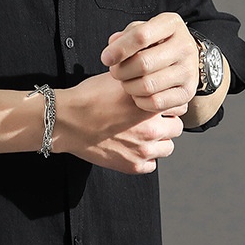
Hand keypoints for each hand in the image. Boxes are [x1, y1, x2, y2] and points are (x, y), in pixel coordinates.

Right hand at [52, 71, 185, 174]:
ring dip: (158, 141)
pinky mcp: (132, 165)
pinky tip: (132, 148)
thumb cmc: (87, 97)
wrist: (66, 120)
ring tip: (141, 135)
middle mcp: (151, 127)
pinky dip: (145, 158)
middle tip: (150, 120)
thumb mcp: (117, 79)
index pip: (179, 106)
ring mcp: (143, 149)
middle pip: (176, 128)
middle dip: (166, 123)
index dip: (168, 104)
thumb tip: (151, 78)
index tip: (158, 104)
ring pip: (167, 147)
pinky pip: (152, 165)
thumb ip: (140, 81)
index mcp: (150, 104)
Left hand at [99, 12, 197, 114]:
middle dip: (121, 71)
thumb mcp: (141, 30)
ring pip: (147, 86)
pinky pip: (156, 103)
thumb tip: (113, 46)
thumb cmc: (154, 43)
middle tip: (116, 72)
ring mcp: (189, 71)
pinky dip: (140, 101)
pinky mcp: (187, 93)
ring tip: (127, 82)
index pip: (141, 36)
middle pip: (143, 63)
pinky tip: (138, 94)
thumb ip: (124, 36)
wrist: (181, 58)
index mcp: (171, 24)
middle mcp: (185, 46)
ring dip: (129, 87)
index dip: (118, 49)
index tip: (106, 58)